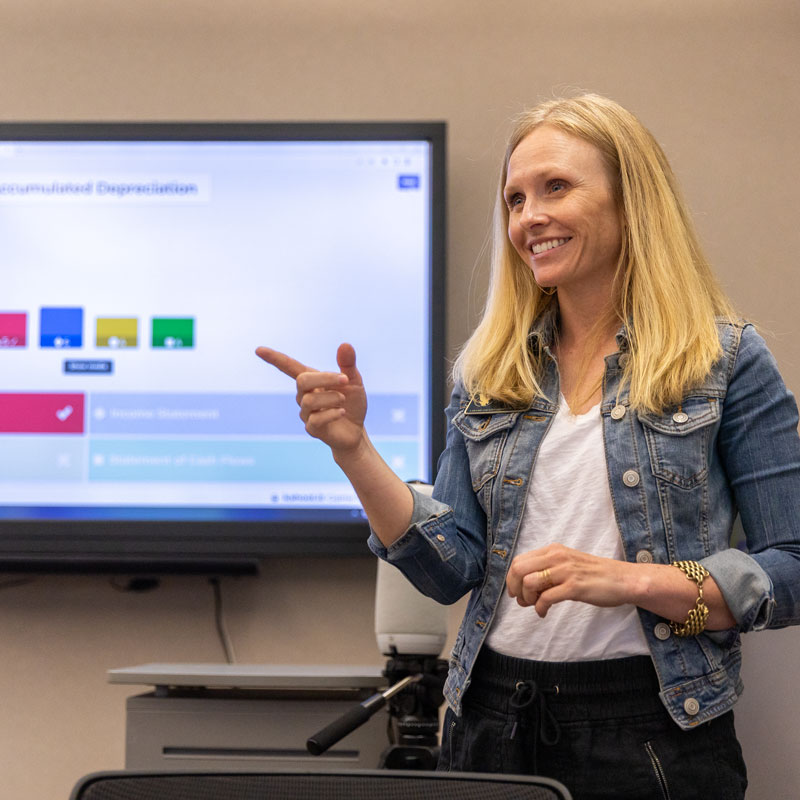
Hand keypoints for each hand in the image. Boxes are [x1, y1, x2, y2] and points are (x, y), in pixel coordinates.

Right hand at [255, 343, 367, 453]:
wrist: (356, 429)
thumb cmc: (352, 402)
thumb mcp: (353, 381)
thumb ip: (348, 364)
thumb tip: (345, 345)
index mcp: (311, 380)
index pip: (289, 367)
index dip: (274, 358)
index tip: (258, 350)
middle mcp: (304, 395)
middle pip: (302, 381)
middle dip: (325, 378)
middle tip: (345, 380)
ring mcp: (305, 413)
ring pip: (309, 401)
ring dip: (332, 398)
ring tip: (343, 401)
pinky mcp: (311, 429)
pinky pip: (316, 419)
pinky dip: (332, 413)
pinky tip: (342, 412)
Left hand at [505, 543, 635, 617]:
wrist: (623, 579)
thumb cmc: (594, 575)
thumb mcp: (567, 565)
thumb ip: (547, 571)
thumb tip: (524, 588)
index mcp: (553, 550)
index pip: (519, 560)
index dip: (512, 578)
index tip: (515, 592)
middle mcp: (557, 557)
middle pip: (519, 570)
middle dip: (515, 588)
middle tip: (523, 601)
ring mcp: (566, 571)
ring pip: (530, 583)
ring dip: (527, 599)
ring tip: (535, 606)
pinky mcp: (575, 587)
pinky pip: (546, 598)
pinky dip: (540, 608)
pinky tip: (544, 613)